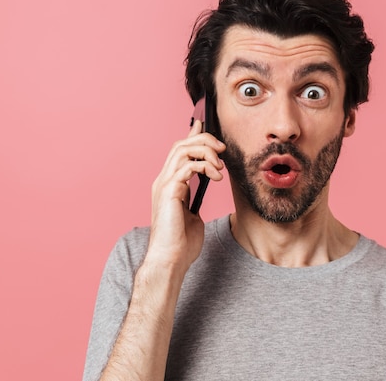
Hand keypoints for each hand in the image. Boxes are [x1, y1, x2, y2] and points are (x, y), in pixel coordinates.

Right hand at [145, 120, 225, 271]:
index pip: (179, 151)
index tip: (205, 125)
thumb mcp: (193, 215)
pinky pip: (187, 166)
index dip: (192, 135)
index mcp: (169, 184)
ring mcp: (164, 185)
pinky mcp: (168, 191)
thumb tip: (205, 188)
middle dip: (204, 140)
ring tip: (220, 167)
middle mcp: (163, 180)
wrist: (171, 260)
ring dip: (206, 152)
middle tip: (222, 149)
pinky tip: (216, 177)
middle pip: (181, 145)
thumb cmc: (182, 243)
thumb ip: (195, 199)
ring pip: (182, 150)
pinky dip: (204, 167)